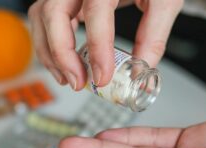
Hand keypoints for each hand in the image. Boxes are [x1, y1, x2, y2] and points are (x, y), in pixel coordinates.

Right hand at [28, 0, 182, 89]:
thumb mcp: (164, 1)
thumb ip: (154, 35)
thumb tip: (140, 69)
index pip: (96, 12)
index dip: (98, 49)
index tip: (103, 76)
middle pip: (53, 13)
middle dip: (62, 54)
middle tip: (79, 82)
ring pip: (41, 16)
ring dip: (50, 53)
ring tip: (70, 79)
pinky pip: (45, 19)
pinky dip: (50, 44)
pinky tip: (66, 64)